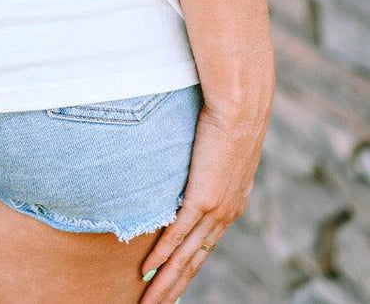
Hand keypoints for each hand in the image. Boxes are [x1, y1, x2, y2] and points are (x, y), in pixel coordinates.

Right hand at [139, 86, 272, 302]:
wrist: (241, 105)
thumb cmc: (229, 114)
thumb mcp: (219, 145)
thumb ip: (205, 159)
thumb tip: (190, 154)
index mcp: (231, 204)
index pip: (204, 247)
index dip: (186, 269)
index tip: (171, 285)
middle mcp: (225, 214)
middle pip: (195, 262)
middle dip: (172, 287)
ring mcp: (214, 210)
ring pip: (186, 258)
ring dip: (165, 283)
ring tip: (148, 302)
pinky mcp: (202, 199)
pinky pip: (177, 235)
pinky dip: (161, 255)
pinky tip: (147, 270)